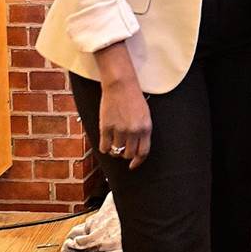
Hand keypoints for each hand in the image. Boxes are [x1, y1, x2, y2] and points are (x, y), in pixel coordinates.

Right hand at [93, 41, 150, 168]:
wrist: (121, 85)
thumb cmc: (134, 99)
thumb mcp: (145, 115)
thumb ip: (142, 132)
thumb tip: (137, 150)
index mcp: (146, 128)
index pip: (143, 152)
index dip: (138, 161)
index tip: (133, 165)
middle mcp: (134, 131)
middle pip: (129, 154)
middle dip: (125, 155)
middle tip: (122, 150)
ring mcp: (119, 130)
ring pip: (116, 151)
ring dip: (114, 151)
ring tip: (113, 145)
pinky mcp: (106, 127)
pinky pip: (104, 146)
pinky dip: (104, 148)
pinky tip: (105, 143)